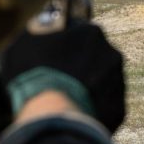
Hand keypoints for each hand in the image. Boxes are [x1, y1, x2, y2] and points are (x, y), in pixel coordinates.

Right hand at [0, 21, 125, 132]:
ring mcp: (118, 82)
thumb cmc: (35, 75)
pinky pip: (103, 106)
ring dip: (86, 87)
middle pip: (93, 57)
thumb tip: (42, 28)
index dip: (63, 45)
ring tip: (63, 99)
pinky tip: (73, 113)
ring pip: (101, 81)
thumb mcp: (24, 44)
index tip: (52, 56)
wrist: (54, 116)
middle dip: (78, 66)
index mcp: (90, 32)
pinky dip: (90, 109)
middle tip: (57, 79)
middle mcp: (110, 53)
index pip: (78, 32)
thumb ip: (38, 32)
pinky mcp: (119, 109)